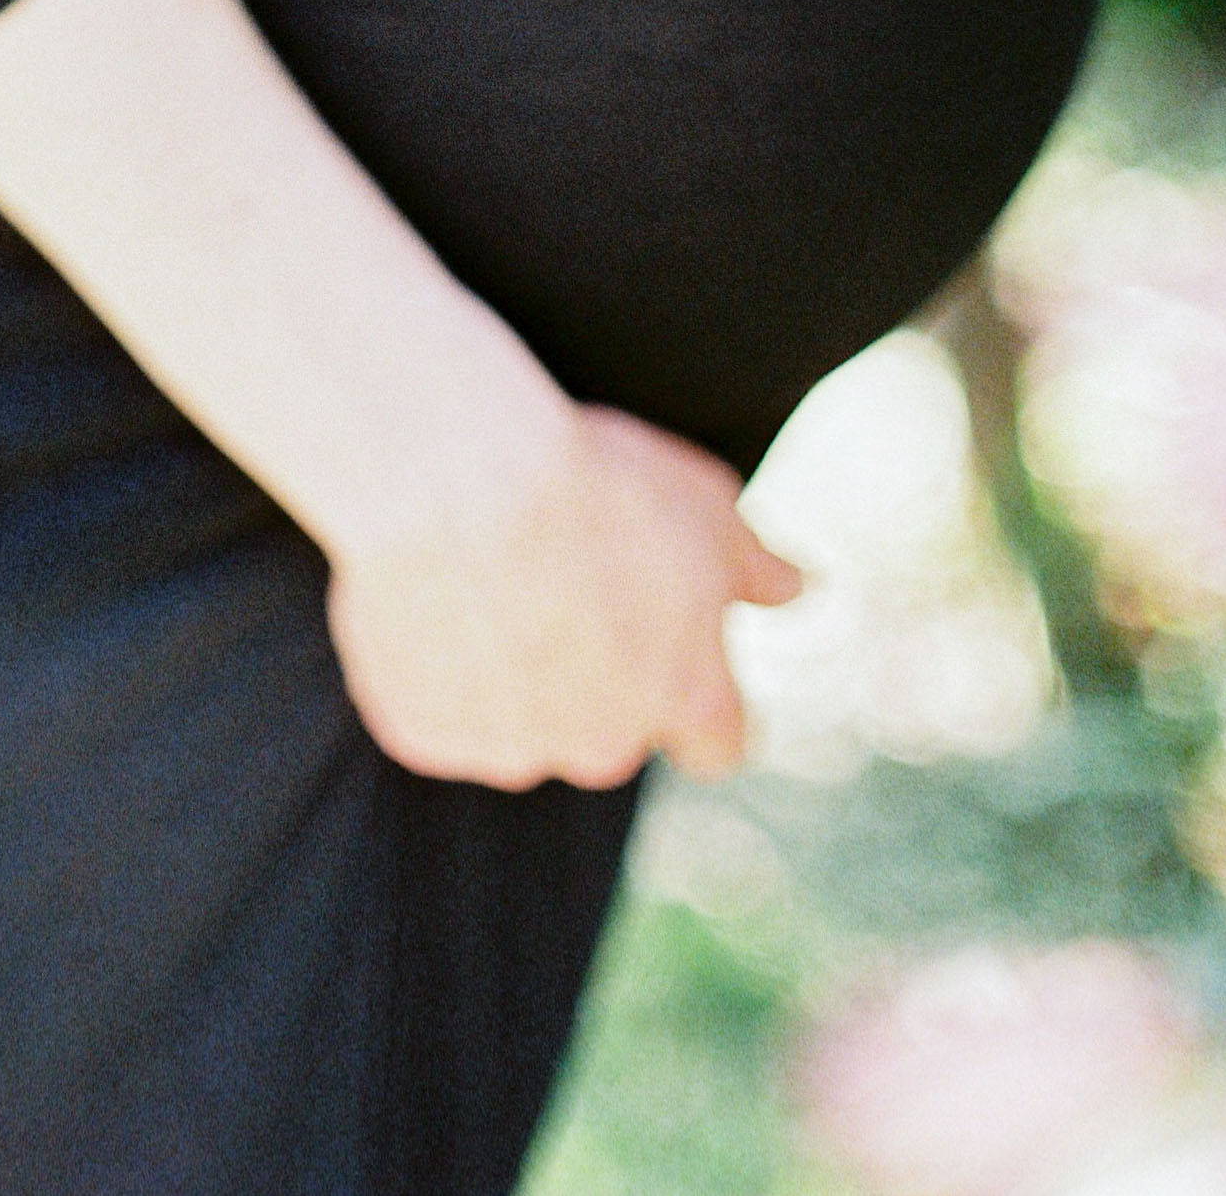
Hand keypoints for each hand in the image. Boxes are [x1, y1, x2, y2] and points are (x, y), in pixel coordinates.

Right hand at [324, 399, 803, 791]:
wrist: (454, 478)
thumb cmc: (591, 482)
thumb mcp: (704, 503)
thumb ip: (755, 565)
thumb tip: (800, 588)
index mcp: (684, 697)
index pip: (718, 745)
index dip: (698, 699)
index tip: (668, 648)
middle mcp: (603, 745)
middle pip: (609, 731)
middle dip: (592, 675)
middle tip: (559, 583)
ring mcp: (508, 747)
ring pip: (519, 724)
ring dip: (511, 674)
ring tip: (484, 577)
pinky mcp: (425, 733)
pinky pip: (436, 711)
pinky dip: (437, 668)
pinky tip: (431, 594)